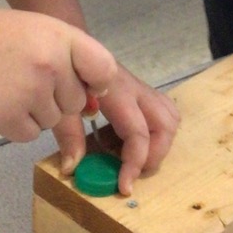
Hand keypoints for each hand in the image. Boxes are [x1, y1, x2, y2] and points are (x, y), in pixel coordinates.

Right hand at [0, 7, 115, 141]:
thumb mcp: (37, 31)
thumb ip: (71, 58)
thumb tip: (95, 102)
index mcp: (61, 37)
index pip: (104, 69)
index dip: (97, 83)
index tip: (85, 85)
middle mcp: (51, 64)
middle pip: (77, 102)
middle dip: (57, 98)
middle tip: (24, 78)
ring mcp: (30, 92)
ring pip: (54, 120)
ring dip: (35, 112)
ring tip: (7, 86)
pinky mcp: (10, 119)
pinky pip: (31, 134)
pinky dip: (17, 124)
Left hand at [55, 65, 180, 196]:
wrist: (71, 45)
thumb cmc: (66, 74)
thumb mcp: (61, 105)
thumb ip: (68, 136)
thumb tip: (72, 169)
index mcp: (117, 92)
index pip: (138, 133)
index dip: (134, 164)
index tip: (124, 187)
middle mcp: (136, 89)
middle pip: (165, 124)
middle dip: (155, 155)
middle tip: (134, 172)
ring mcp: (142, 88)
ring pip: (170, 117)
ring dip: (161, 144)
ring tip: (138, 158)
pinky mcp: (143, 91)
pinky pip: (164, 111)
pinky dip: (159, 132)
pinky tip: (137, 141)